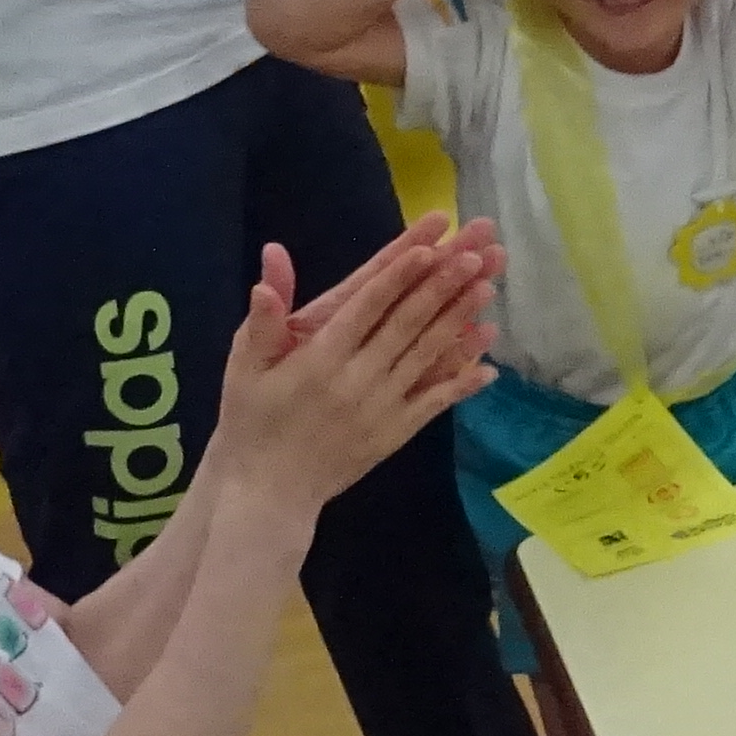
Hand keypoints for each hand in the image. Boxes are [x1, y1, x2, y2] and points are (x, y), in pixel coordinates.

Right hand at [210, 228, 497, 503]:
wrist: (268, 490)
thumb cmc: (251, 420)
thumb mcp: (245, 366)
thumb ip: (264, 319)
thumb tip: (268, 265)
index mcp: (320, 357)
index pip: (367, 306)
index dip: (399, 274)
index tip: (429, 246)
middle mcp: (357, 379)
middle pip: (407, 324)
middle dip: (442, 287)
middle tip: (476, 255)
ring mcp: (381, 408)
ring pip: (427, 357)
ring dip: (459, 322)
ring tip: (489, 290)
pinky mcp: (395, 433)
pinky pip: (434, 402)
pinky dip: (462, 383)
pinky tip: (490, 365)